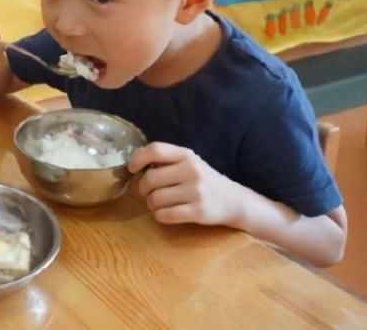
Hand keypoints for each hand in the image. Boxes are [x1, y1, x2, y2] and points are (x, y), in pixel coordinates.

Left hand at [129, 142, 244, 227]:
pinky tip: (165, 214)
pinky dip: (160, 216)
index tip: (132, 169)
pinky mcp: (199, 211)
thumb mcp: (190, 163)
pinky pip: (166, 215)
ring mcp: (196, 191)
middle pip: (150, 178)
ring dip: (151, 204)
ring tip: (158, 204)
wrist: (235, 201)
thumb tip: (135, 164)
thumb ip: (167, 161)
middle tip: (148, 193)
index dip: (138, 158)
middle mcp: (192, 170)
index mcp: (187, 155)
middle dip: (143, 189)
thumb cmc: (205, 181)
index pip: (155, 149)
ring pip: (156, 199)